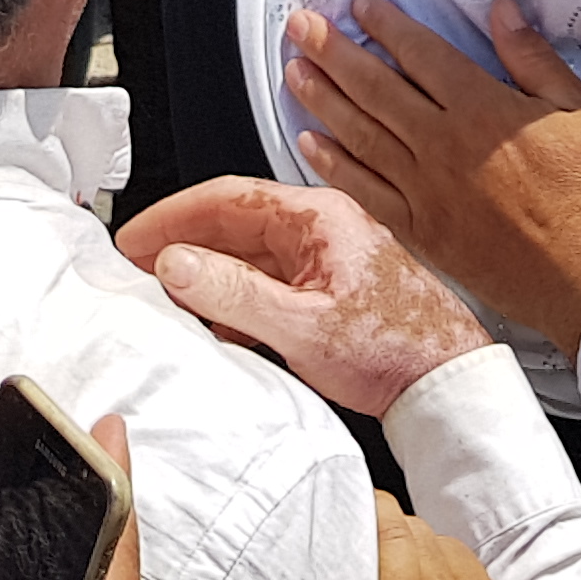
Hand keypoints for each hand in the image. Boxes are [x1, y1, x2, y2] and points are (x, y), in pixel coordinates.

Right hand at [117, 176, 491, 415]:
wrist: (446, 382)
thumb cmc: (395, 348)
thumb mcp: (301, 326)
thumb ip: (233, 293)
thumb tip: (176, 264)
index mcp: (318, 216)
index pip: (227, 197)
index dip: (172, 216)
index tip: (134, 238)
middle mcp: (322, 226)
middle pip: (234, 221)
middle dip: (182, 243)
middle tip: (137, 267)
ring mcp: (325, 256)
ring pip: (248, 253)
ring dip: (206, 272)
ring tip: (166, 295)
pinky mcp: (328, 287)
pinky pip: (266, 280)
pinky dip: (233, 296)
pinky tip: (214, 321)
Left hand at [281, 0, 580, 355]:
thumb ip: (534, 58)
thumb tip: (502, 12)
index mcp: (482, 109)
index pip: (421, 54)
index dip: (386, 25)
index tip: (358, 6)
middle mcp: (443, 145)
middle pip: (375, 88)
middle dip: (334, 51)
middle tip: (302, 25)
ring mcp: (426, 190)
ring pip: (360, 134)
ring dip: (322, 99)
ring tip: (294, 71)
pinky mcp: (421, 231)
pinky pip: (365, 190)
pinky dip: (334, 165)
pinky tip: (310, 144)